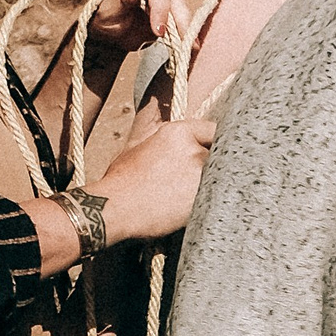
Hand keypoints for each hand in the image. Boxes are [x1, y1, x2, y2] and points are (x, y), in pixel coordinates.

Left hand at [86, 0, 188, 52]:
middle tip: (184, 43)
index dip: (160, 7)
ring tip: (190, 45)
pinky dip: (186, 27)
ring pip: (182, 2)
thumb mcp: (111, 8)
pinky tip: (190, 42)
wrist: (113, 25)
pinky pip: (184, 10)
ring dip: (186, 24)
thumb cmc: (110, 15)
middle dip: (180, 19)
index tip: (159, 31)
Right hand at [90, 118, 216, 240]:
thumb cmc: (121, 180)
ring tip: (186, 195)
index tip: (214, 148)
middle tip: (195, 177)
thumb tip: (163, 127)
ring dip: (211, 184)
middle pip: (220, 154)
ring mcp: (200, 176)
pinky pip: (214, 197)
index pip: (213, 129)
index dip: (215, 140)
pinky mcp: (202, 199)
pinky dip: (208, 202)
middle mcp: (194, 151)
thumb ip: (160, 136)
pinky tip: (187, 207)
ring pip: (219, 177)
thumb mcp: (137, 146)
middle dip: (213, 163)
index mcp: (179, 133)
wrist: (115, 209)